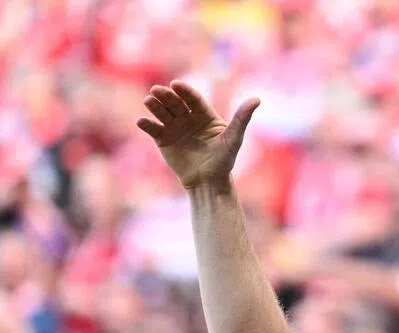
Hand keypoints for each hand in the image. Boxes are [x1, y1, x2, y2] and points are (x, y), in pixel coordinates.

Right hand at [137, 81, 259, 188]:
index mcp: (204, 115)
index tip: (176, 85)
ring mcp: (174, 127)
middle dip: (166, 96)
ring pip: (163, 113)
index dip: (184, 91)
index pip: (193, 99)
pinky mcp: (163, 139)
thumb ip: (242, 118)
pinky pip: (154, 129)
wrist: (208, 183)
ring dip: (154, 106)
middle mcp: (188, 118)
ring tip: (148, 101)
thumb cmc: (223, 161)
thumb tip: (257, 98)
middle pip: (175, 103)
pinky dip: (147, 125)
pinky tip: (141, 121)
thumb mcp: (233, 139)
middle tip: (156, 90)